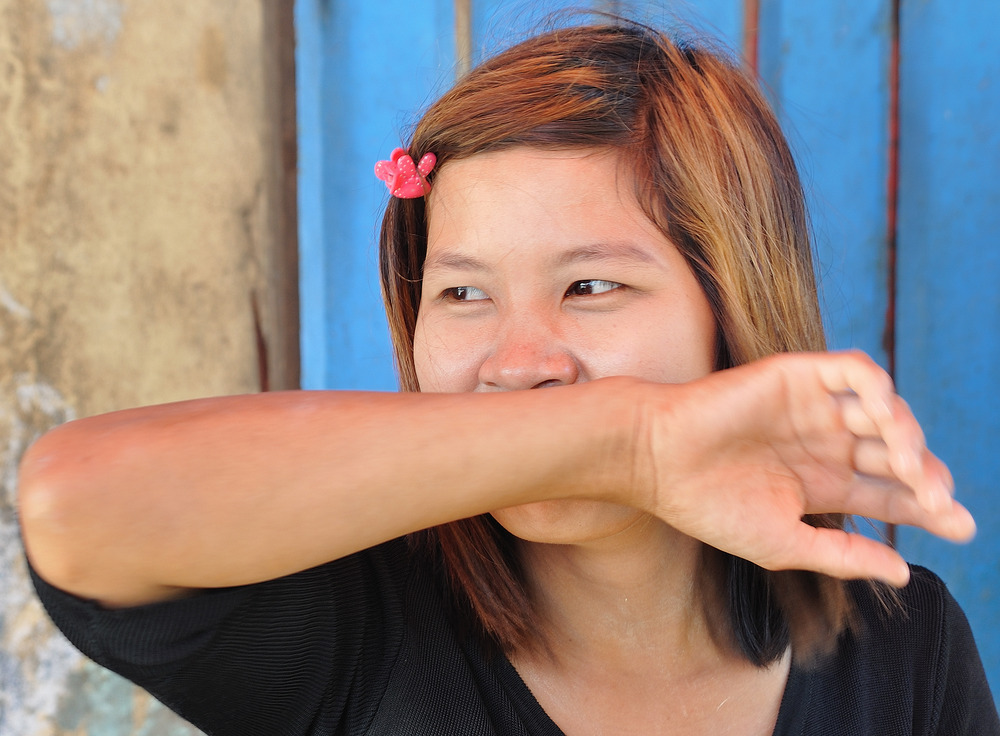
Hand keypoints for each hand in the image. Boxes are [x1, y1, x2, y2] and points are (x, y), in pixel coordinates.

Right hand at [640, 351, 975, 586]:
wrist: (658, 463)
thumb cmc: (709, 506)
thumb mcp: (785, 543)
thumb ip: (844, 554)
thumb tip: (904, 571)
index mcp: (824, 481)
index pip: (891, 491)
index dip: (929, 507)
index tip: (963, 529)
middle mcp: (826, 442)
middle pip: (897, 453)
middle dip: (927, 477)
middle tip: (940, 502)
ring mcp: (814, 407)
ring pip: (884, 412)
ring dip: (907, 437)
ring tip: (912, 470)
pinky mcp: (797, 375)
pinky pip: (855, 373)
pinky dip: (879, 392)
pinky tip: (885, 423)